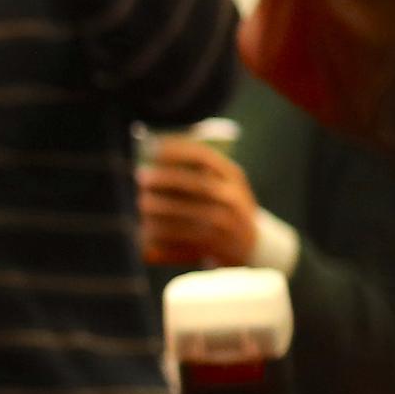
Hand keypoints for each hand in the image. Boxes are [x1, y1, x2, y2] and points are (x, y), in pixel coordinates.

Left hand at [139, 139, 262, 267]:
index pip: (204, 157)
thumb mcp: (220, 184)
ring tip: (142, 203)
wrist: (253, 245)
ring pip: (189, 213)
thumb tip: (149, 159)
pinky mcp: (216, 243)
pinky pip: (184, 237)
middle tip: (142, 177)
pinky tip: (146, 229)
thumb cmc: (223, 207)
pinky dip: (163, 233)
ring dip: (160, 207)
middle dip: (166, 179)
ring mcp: (226, 221)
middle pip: (197, 184)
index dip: (177, 151)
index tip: (153, 148)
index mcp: (232, 176)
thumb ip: (193, 171)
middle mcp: (232, 197)